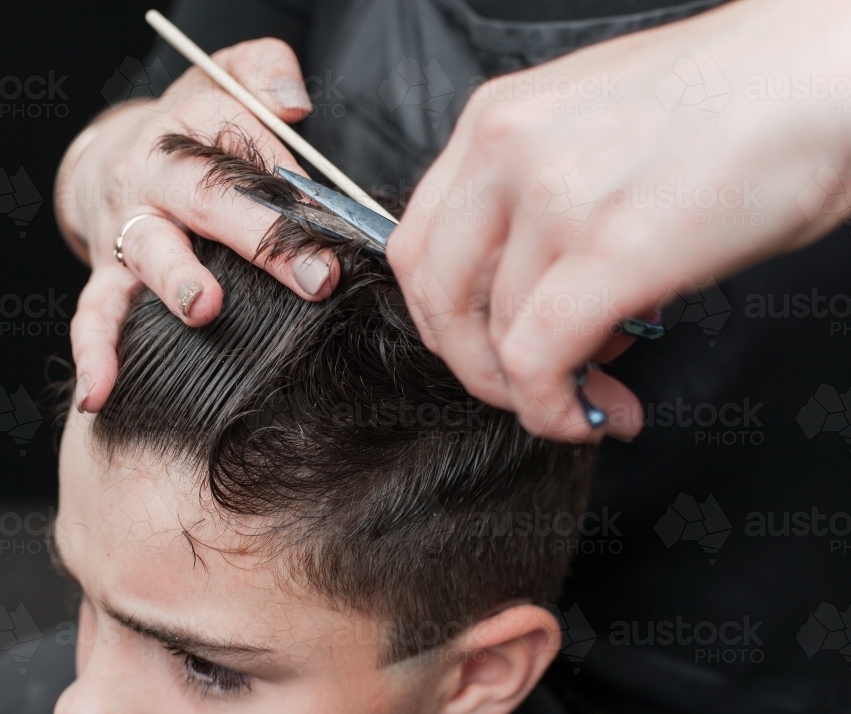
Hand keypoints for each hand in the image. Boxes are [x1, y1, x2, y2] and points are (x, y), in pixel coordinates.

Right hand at [55, 38, 338, 411]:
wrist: (120, 158)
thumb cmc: (194, 130)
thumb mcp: (225, 82)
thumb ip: (262, 73)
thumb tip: (294, 102)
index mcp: (192, 131)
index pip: (244, 145)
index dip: (290, 180)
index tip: (337, 219)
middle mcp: (155, 178)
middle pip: (206, 199)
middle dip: (261, 238)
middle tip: (314, 278)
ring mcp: (127, 230)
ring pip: (147, 251)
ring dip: (176, 281)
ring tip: (204, 309)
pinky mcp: (105, 275)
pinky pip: (92, 314)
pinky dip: (92, 354)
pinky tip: (98, 394)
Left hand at [387, 0, 850, 441]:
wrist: (823, 76)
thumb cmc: (729, 106)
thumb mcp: (593, 140)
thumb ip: (537, 213)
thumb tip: (538, 303)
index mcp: (494, 122)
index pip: (416, 247)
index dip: (447, 320)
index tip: (488, 349)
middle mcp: (504, 152)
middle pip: (436, 298)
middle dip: (478, 367)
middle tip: (529, 392)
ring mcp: (552, 199)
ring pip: (495, 339)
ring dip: (539, 396)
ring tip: (599, 396)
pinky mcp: (608, 250)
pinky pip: (537, 360)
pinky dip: (555, 408)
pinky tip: (598, 413)